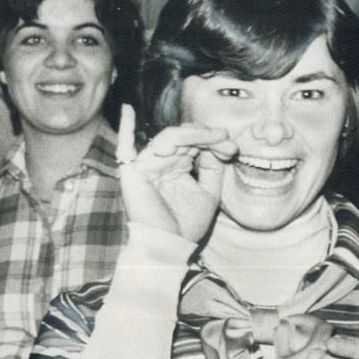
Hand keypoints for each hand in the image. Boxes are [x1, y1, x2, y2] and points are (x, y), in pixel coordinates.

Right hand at [116, 105, 236, 242]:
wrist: (169, 248)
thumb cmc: (186, 226)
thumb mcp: (209, 193)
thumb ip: (213, 168)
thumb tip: (219, 144)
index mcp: (177, 166)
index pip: (195, 142)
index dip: (214, 141)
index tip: (233, 149)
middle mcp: (161, 161)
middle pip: (184, 136)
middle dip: (208, 136)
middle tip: (227, 141)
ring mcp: (146, 164)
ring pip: (169, 137)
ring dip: (194, 134)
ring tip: (214, 137)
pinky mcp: (133, 172)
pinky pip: (124, 146)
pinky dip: (125, 127)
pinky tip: (127, 109)